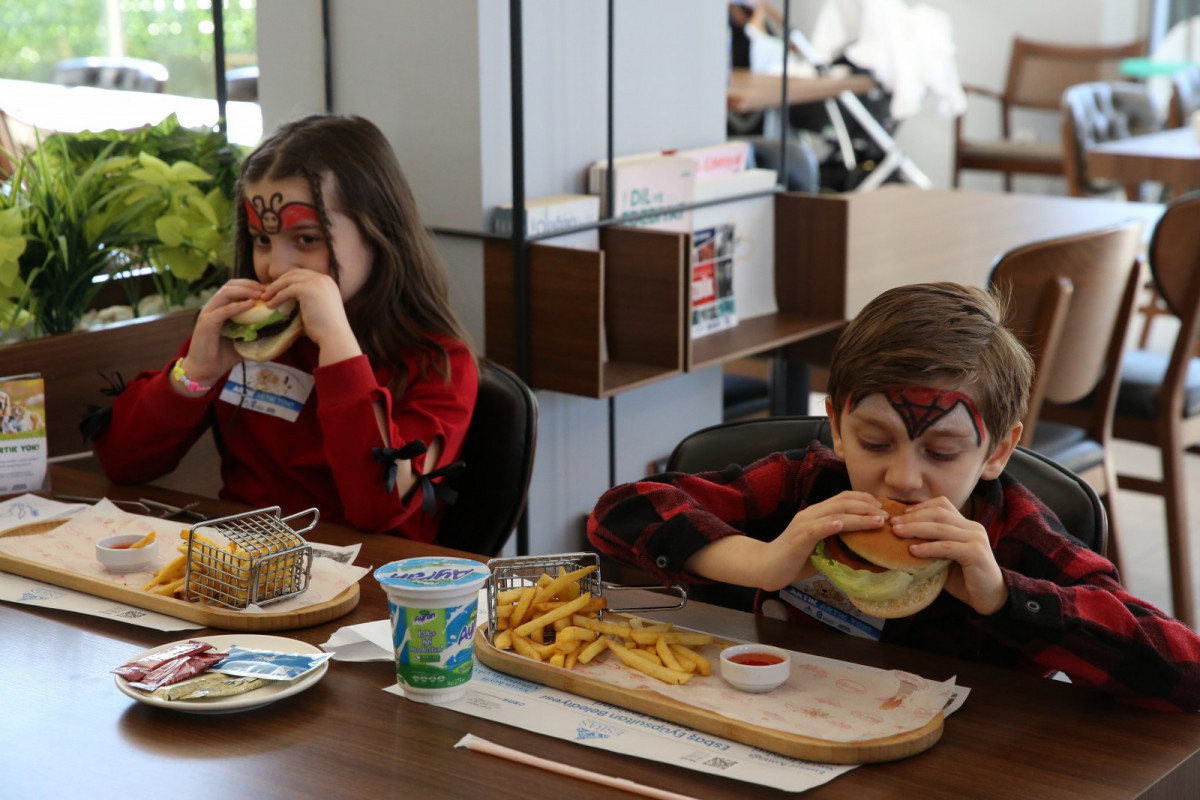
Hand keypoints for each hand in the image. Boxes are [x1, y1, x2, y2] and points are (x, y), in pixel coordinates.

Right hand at [172, 278, 264, 393]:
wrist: (205, 370)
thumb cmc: (224, 355)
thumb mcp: (245, 339)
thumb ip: (256, 330)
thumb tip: (279, 327)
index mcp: (220, 308)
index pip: (234, 287)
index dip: (251, 285)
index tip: (268, 290)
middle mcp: (212, 307)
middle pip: (230, 285)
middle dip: (249, 284)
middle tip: (266, 290)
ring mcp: (208, 314)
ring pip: (225, 293)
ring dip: (244, 291)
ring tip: (260, 295)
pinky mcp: (206, 323)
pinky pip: (223, 310)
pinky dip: (237, 306)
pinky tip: (250, 305)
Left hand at [260, 270, 360, 365]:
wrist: (334, 336)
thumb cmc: (326, 329)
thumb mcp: (317, 308)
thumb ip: (306, 300)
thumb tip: (288, 302)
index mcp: (327, 281)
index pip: (303, 274)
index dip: (288, 280)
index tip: (277, 289)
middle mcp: (323, 279)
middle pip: (294, 273)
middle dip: (279, 281)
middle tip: (267, 292)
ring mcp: (316, 282)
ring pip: (288, 280)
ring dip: (274, 288)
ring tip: (265, 298)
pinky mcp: (308, 289)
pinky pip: (287, 291)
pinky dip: (277, 297)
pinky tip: (271, 305)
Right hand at [757, 491, 888, 589]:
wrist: (767, 567)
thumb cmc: (794, 560)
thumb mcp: (821, 549)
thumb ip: (838, 544)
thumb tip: (864, 550)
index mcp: (816, 513)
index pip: (843, 498)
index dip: (864, 499)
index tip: (882, 508)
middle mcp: (811, 513)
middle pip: (843, 501)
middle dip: (868, 506)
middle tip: (886, 514)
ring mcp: (804, 524)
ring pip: (835, 513)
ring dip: (859, 516)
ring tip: (877, 520)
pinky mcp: (799, 538)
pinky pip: (817, 528)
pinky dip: (831, 525)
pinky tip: (843, 525)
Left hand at [890, 497, 1007, 614]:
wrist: (989, 597)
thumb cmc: (964, 578)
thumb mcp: (945, 557)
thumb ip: (931, 545)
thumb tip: (900, 539)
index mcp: (966, 525)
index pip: (942, 505)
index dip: (920, 507)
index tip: (901, 514)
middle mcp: (973, 528)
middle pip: (939, 513)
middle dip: (913, 516)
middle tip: (893, 523)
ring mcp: (976, 539)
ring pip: (941, 527)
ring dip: (916, 528)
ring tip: (897, 532)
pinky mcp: (976, 553)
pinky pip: (947, 547)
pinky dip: (928, 547)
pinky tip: (913, 551)